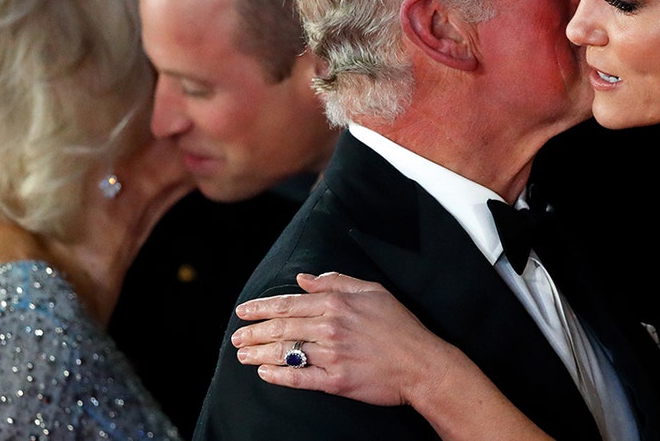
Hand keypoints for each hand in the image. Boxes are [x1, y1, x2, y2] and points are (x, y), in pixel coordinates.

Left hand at [233, 272, 446, 406]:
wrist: (422, 363)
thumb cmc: (400, 326)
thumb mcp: (372, 291)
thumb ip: (335, 281)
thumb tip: (304, 279)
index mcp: (337, 303)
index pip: (289, 303)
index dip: (262, 307)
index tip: (244, 311)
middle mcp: (330, 327)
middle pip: (282, 327)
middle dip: (254, 331)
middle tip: (237, 335)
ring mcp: (332, 356)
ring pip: (286, 352)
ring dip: (259, 353)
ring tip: (242, 354)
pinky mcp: (336, 381)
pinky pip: (299, 378)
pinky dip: (279, 376)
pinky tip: (264, 373)